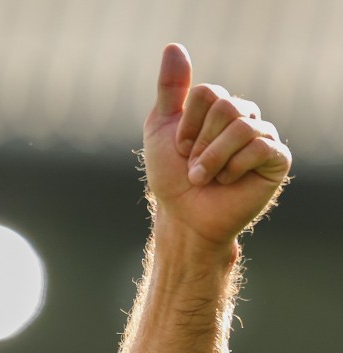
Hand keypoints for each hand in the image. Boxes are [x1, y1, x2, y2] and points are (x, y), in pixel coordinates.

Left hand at [143, 44, 290, 249]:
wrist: (184, 217)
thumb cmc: (172, 177)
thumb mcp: (161, 129)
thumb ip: (170, 89)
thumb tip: (174, 47)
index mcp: (221, 108)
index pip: (208, 92)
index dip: (187, 124)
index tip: (179, 148)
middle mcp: (246, 117)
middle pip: (226, 106)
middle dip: (199, 143)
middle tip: (194, 167)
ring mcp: (264, 137)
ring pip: (241, 126)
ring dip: (212, 158)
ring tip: (204, 178)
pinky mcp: (278, 159)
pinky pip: (259, 147)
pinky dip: (233, 167)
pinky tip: (227, 181)